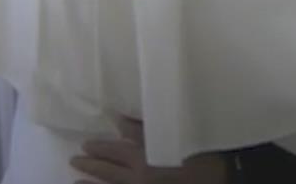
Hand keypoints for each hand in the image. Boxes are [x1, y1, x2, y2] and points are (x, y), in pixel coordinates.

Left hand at [70, 118, 227, 183]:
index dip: (99, 148)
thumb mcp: (170, 134)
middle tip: (74, 161)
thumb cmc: (199, 152)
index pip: (114, 150)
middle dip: (90, 166)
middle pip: (108, 172)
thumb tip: (117, 119)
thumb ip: (142, 127)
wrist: (221, 177)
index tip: (85, 144)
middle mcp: (139, 177)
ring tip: (77, 182)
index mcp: (144, 157)